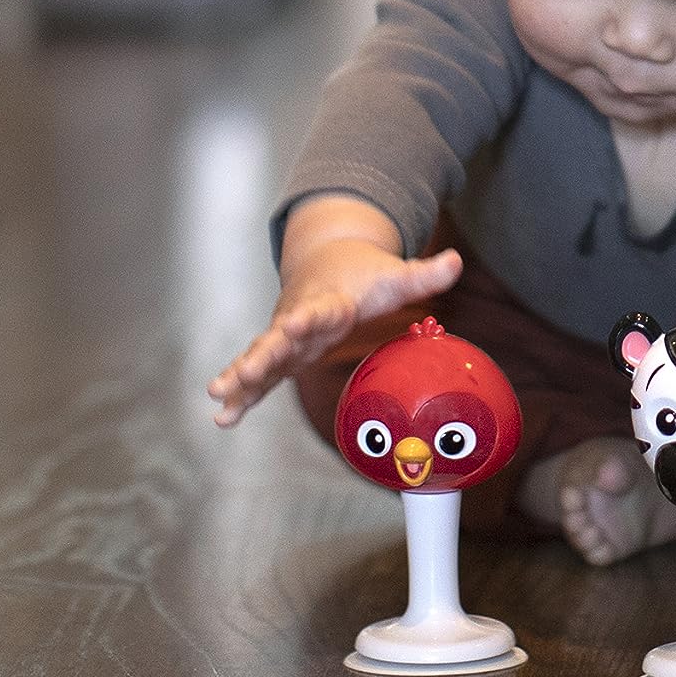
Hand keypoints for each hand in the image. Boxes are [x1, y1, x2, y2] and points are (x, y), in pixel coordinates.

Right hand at [206, 197, 462, 424]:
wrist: (326, 259)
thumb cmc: (364, 274)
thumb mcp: (395, 274)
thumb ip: (424, 273)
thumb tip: (457, 262)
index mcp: (329, 301)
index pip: (318, 311)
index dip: (308, 319)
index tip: (294, 325)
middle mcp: (300, 320)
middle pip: (277, 340)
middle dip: (257, 359)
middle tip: (235, 376)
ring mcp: (285, 337)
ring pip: (260, 359)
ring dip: (241, 379)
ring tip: (218, 402)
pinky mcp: (280, 353)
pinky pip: (259, 375)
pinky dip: (242, 394)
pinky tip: (223, 417)